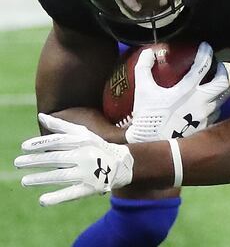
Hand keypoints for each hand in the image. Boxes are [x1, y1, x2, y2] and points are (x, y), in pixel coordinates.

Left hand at [15, 113, 133, 205]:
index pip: (58, 141)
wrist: (124, 163)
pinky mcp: (91, 188)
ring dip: (41, 179)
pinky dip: (57, 197)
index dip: (40, 144)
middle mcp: (85, 156)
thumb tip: (41, 117)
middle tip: (17, 163)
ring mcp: (88, 173)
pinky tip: (42, 201)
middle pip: (56, 158)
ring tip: (24, 181)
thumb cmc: (98, 146)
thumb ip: (62, 126)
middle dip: (35, 161)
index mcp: (83, 142)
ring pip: (61, 176)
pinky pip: (72, 193)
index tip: (24, 147)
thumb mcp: (84, 133)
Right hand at [126, 42, 229, 142]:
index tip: (206, 47)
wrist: (152, 144)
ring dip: (221, 88)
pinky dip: (215, 104)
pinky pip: (217, 112)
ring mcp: (206, 115)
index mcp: (187, 89)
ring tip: (215, 83)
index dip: (206, 52)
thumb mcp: (143, 90)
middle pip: (223, 82)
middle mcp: (202, 101)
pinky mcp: (207, 127)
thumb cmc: (148, 116)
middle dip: (222, 70)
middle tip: (217, 66)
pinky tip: (208, 102)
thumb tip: (148, 52)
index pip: (203, 65)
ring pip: (223, 97)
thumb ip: (144, 68)